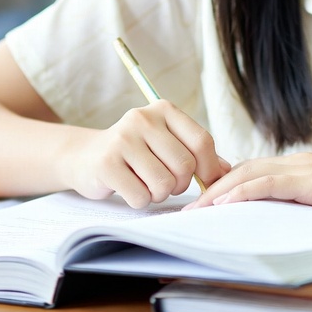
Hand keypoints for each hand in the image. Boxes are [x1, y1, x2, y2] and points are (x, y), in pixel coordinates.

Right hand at [58, 101, 229, 207]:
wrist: (85, 156)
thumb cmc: (135, 153)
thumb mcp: (165, 143)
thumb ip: (196, 153)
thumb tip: (225, 170)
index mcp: (164, 110)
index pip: (201, 141)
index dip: (209, 168)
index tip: (206, 181)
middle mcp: (143, 118)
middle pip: (185, 165)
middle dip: (181, 184)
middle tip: (167, 184)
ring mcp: (123, 139)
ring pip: (164, 183)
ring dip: (159, 194)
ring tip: (146, 185)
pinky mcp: (107, 163)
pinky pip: (141, 196)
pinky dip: (140, 201)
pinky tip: (130, 189)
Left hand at [186, 150, 311, 212]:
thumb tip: (300, 220)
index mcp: (306, 167)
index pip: (258, 171)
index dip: (229, 184)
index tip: (207, 201)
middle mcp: (299, 163)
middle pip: (243, 170)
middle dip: (213, 188)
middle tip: (188, 208)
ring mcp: (305, 170)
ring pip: (249, 175)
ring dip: (217, 192)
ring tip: (193, 210)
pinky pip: (268, 185)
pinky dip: (242, 193)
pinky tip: (223, 204)